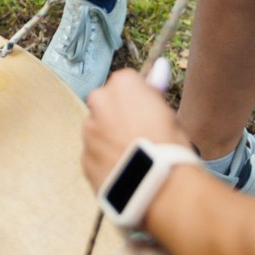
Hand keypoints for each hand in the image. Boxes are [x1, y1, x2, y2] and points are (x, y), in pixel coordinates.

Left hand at [80, 68, 188, 195]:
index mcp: (123, 84)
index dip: (137, 101)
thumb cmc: (170, 147)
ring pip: (98, 131)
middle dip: (117, 117)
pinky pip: (94, 156)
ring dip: (109, 141)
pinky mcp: (84, 157)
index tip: (147, 115)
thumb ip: (154, 92)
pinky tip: (124, 174)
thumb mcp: (169, 114)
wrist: (159, 188)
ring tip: (133, 161)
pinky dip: (105, 162)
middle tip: (139, 137)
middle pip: (106, 104)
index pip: (126, 84)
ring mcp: (89, 130)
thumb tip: (158, 67)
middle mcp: (99, 101)